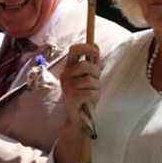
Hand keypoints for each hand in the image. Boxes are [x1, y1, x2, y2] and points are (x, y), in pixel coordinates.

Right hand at [55, 43, 99, 162]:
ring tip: (91, 94)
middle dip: (96, 74)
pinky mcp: (71, 98)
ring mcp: (67, 87)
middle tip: (95, 83)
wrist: (80, 118)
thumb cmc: (85, 96)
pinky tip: (90, 101)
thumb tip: (94, 44)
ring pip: (91, 80)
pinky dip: (95, 97)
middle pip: (86, 65)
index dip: (86, 47)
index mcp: (69, 68)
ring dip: (96, 89)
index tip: (95, 51)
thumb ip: (91, 62)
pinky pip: (91, 92)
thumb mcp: (89, 76)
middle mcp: (65, 76)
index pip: (74, 50)